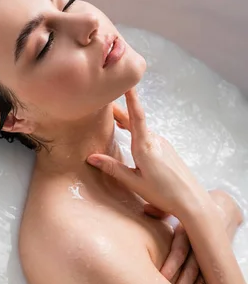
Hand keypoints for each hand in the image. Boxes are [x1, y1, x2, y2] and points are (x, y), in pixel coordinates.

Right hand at [90, 89, 208, 217]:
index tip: (127, 82)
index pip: (136, 116)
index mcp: (145, 146)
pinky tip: (133, 142)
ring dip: (128, 125)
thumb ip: (113, 168)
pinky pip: (149, 138)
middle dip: (120, 112)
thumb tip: (91, 158)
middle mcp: (155, 140)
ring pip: (141, 131)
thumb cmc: (164, 194)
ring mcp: (163, 144)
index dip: (131, 98)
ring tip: (114, 121)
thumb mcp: (135, 183)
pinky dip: (137, 135)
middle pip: (134, 121)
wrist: (193, 202)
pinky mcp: (167, 150)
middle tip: (105, 103)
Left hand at [145, 190, 243, 283]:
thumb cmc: (191, 213)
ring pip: (205, 279)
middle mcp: (201, 245)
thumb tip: (147, 210)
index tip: (162, 278)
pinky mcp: (218, 265)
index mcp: (189, 231)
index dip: (172, 263)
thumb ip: (161, 211)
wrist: (222, 209)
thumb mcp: (177, 208)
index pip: (180, 249)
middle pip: (193, 268)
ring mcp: (211, 257)